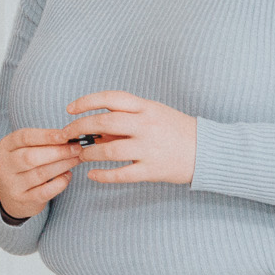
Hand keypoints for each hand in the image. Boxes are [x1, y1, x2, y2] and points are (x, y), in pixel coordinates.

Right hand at [0, 127, 83, 220]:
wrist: (10, 195)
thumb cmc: (24, 166)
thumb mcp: (25, 149)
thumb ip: (43, 142)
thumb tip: (71, 136)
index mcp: (6, 146)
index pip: (25, 137)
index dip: (46, 136)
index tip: (66, 135)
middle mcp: (6, 165)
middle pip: (31, 157)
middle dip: (58, 152)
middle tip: (77, 148)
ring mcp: (13, 184)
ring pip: (40, 174)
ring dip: (63, 165)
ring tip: (76, 159)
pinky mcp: (23, 199)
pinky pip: (45, 192)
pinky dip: (60, 183)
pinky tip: (68, 175)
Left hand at [62, 90, 197, 184]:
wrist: (207, 151)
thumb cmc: (176, 130)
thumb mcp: (154, 114)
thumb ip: (127, 118)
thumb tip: (95, 128)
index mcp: (147, 108)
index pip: (111, 98)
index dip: (87, 101)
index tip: (70, 109)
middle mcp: (147, 125)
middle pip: (105, 122)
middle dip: (80, 128)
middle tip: (66, 135)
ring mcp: (150, 148)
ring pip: (110, 150)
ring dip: (90, 153)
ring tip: (81, 156)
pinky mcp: (152, 170)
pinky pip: (122, 174)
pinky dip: (103, 176)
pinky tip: (93, 175)